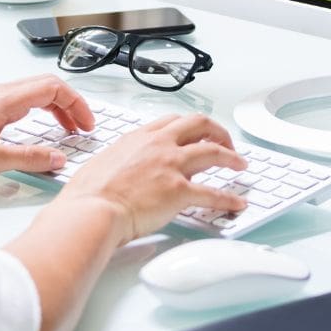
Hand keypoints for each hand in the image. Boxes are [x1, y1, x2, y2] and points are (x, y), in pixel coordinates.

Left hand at [0, 76, 95, 179]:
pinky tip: (32, 132)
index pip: (53, 88)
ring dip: (53, 110)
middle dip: (69, 107)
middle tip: (81, 129)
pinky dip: (35, 113)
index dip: (77, 105)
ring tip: (64, 131)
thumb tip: (57, 159)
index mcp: (3, 99)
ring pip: (31, 94)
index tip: (87, 125)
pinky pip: (17, 103)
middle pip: (46, 88)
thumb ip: (28, 159)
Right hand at [57, 114, 247, 243]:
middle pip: (200, 125)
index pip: (173, 121)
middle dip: (218, 132)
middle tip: (226, 143)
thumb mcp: (103, 163)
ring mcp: (171, 166)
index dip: (191, 126)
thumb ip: (121, 160)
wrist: (92, 210)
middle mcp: (159, 145)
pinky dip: (228, 199)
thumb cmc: (89, 194)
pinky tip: (237, 203)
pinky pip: (213, 193)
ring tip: (241, 165)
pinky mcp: (179, 191)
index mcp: (140, 137)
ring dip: (232, 158)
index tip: (197, 133)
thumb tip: (122, 169)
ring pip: (214, 152)